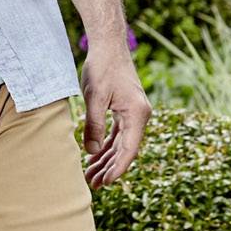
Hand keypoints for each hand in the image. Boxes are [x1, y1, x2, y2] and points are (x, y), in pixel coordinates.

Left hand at [80, 44, 151, 187]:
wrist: (108, 46)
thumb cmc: (102, 68)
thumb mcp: (94, 98)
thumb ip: (94, 125)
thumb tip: (92, 152)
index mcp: (137, 114)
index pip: (129, 149)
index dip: (117, 168)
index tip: (105, 182)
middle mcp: (139, 116)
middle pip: (125, 150)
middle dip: (109, 168)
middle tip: (92, 185)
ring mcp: (133, 113)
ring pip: (121, 144)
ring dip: (106, 159)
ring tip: (90, 175)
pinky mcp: (125, 110)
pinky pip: (117, 134)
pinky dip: (106, 146)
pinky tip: (94, 157)